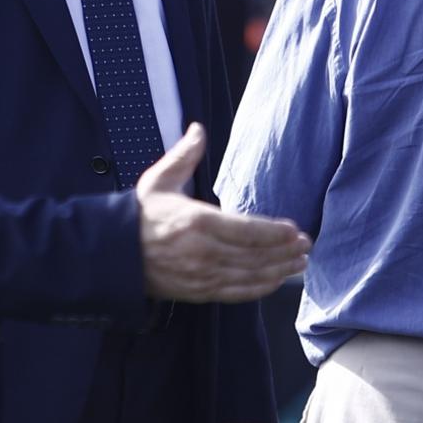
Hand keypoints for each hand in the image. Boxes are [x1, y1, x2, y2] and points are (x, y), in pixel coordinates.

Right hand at [136, 123, 309, 302]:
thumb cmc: (140, 215)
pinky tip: (276, 281)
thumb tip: (198, 129)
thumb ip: (184, 155)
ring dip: (279, 271)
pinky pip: (237, 293)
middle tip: (307, 246)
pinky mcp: (199, 292)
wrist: (115, 254)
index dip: (275, 232)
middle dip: (285, 252)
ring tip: (300, 263)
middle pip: (255, 255)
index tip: (296, 230)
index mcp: (197, 221)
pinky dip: (260, 288)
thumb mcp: (159, 179)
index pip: (247, 230)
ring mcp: (202, 276)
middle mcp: (203, 252)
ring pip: (250, 276)